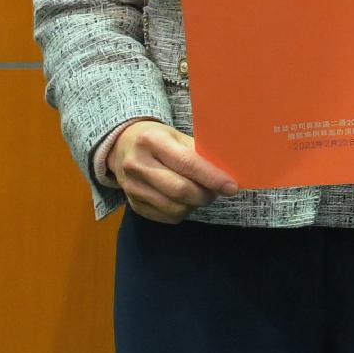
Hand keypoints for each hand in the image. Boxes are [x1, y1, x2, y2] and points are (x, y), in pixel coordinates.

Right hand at [102, 118, 239, 223]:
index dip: (212, 177)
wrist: (122, 146)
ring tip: (201, 194)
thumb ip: (197, 152)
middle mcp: (137, 165)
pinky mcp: (132, 204)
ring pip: (174, 207)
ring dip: (195, 205)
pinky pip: (165, 217)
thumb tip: (226, 170)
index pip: (187, 163)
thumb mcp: (176, 135)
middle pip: (180, 189)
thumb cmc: (158, 139)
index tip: (231, 187)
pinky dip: (182, 212)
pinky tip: (185, 201)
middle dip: (205, 195)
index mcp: (152, 141)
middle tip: (218, 191)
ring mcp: (132, 187)